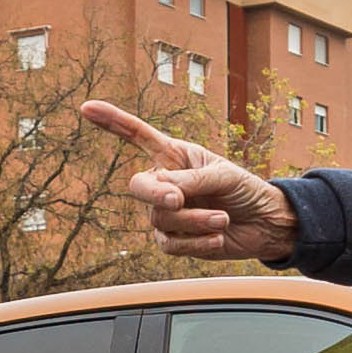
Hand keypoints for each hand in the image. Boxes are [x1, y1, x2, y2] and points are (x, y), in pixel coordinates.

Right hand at [74, 98, 299, 258]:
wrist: (265, 224)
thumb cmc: (245, 190)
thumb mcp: (222, 176)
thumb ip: (191, 181)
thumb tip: (163, 193)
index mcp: (174, 156)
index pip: (137, 136)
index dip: (112, 122)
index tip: (86, 108)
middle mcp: (165, 183)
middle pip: (139, 187)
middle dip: (156, 194)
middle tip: (178, 199)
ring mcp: (167, 213)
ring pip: (161, 219)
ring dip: (195, 222)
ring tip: (223, 219)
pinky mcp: (175, 240)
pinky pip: (172, 245)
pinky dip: (198, 243)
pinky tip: (218, 237)